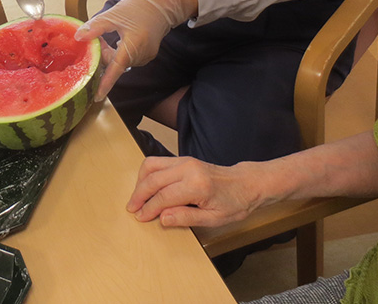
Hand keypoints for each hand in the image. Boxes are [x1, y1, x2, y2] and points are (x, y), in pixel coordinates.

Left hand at [75, 0, 195, 99]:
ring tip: (107, 37)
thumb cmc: (138, 7)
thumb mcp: (114, 15)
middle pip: (116, 64)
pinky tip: (117, 39)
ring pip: (121, 62)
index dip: (106, 82)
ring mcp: (145, 57)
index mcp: (134, 45)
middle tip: (95, 40)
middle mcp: (142, 55)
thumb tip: (78, 37)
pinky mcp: (146, 55)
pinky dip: (119, 52)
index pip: (117, 68)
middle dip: (103, 56)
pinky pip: (127, 58)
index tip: (97, 96)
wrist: (161, 3)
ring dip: (110, 53)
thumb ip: (96, 27)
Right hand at [126, 156, 258, 226]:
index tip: (140, 217)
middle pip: (153, 179)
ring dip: (140, 181)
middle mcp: (188, 168)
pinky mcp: (183, 159)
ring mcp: (185, 160)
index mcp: (197, 185)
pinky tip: (146, 186)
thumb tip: (162, 218)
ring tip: (137, 197)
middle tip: (132, 208)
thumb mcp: (214, 218)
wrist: (246, 183)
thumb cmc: (234, 203)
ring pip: (151, 165)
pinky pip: (158, 162)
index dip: (149, 208)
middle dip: (139, 195)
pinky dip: (148, 173)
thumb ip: (186, 218)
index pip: (163, 197)